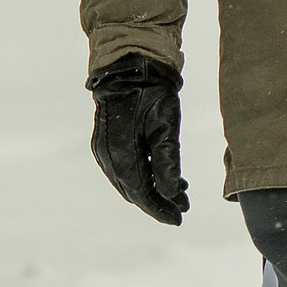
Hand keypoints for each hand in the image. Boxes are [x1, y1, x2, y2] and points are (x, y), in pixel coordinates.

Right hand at [87, 53, 187, 224]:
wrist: (131, 68)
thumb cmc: (153, 93)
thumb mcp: (167, 125)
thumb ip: (167, 161)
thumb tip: (171, 194)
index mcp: (122, 152)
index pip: (141, 192)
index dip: (160, 208)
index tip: (178, 218)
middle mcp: (108, 156)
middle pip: (134, 191)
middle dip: (158, 202)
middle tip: (182, 208)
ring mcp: (104, 150)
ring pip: (129, 182)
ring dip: (153, 190)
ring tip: (179, 194)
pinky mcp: (107, 144)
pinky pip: (125, 170)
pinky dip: (144, 177)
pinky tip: (164, 177)